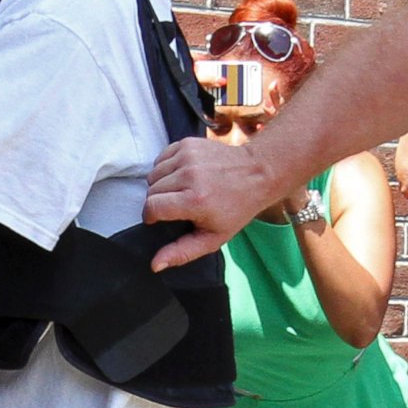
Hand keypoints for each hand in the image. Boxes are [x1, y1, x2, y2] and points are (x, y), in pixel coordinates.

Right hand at [145, 129, 279, 268]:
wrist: (257, 173)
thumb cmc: (236, 209)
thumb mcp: (213, 238)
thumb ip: (182, 252)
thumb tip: (155, 265)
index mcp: (195, 200)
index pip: (152, 208)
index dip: (151, 217)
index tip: (160, 219)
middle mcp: (189, 175)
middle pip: (150, 191)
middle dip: (158, 202)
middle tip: (177, 206)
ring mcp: (188, 156)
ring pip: (153, 174)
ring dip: (161, 185)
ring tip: (181, 190)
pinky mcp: (188, 143)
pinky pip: (161, 158)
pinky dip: (166, 168)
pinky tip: (183, 175)